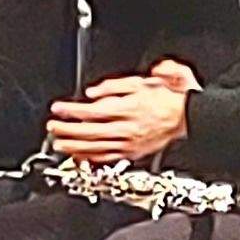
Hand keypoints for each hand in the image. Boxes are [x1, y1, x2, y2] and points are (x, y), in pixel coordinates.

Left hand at [47, 75, 190, 162]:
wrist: (187, 117)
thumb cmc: (167, 97)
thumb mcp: (142, 81)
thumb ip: (115, 86)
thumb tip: (93, 92)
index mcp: (128, 108)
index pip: (93, 111)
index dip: (72, 111)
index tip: (58, 108)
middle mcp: (127, 128)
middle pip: (90, 131)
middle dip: (67, 130)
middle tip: (52, 127)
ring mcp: (129, 143)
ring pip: (96, 147)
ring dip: (75, 146)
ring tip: (59, 144)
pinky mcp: (132, 153)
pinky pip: (108, 158)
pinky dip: (91, 158)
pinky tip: (79, 156)